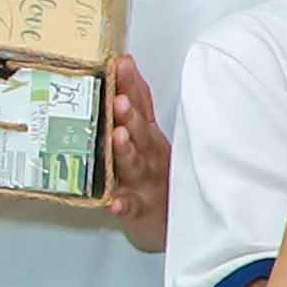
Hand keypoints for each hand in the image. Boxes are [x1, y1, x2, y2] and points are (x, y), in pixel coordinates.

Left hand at [102, 61, 173, 249]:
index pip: (141, 106)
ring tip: (118, 138)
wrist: (171, 222)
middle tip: (118, 101)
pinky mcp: (140, 209)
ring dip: (126, 151)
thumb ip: (137, 106)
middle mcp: (149, 155)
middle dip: (129, 115)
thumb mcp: (149, 139)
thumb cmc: (154, 178)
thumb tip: (123, 64)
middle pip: (139, 132)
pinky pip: (131, 206)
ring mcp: (145, 182)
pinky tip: (114, 202)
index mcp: (150, 137)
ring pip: (134, 164)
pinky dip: (123, 204)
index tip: (121, 63)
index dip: (132, 84)